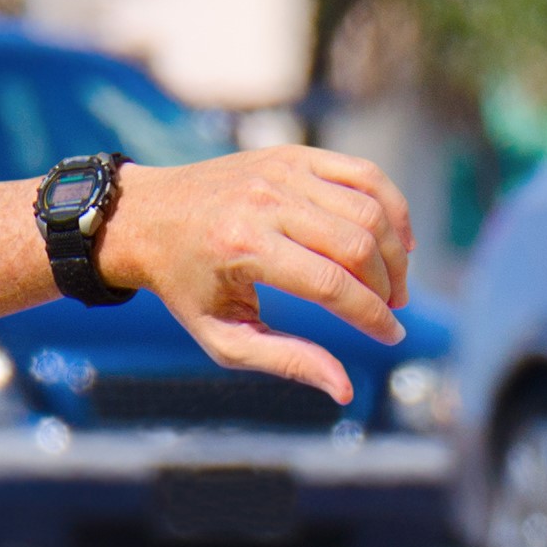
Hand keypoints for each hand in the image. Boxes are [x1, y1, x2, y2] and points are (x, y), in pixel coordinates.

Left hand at [95, 148, 414, 401]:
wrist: (148, 217)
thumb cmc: (185, 286)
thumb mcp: (223, 336)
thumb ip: (285, 361)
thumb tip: (345, 391)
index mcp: (243, 247)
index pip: (332, 284)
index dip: (372, 316)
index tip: (390, 335)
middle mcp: (265, 202)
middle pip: (358, 245)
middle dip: (387, 286)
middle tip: (391, 311)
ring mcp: (282, 171)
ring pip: (369, 209)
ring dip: (396, 252)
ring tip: (393, 284)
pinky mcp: (293, 154)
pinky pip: (364, 174)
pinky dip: (392, 206)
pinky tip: (398, 238)